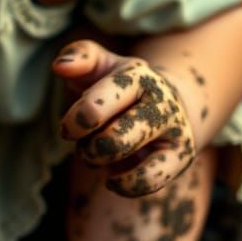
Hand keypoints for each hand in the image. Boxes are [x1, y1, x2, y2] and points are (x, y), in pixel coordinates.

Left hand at [53, 39, 195, 196]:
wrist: (165, 104)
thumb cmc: (118, 86)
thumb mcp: (100, 64)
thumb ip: (79, 55)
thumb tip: (60, 65)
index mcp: (137, 75)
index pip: (97, 106)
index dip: (75, 123)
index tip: (68, 128)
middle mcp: (161, 102)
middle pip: (112, 139)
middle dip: (88, 148)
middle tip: (83, 143)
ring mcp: (175, 130)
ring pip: (131, 161)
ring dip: (100, 162)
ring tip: (97, 157)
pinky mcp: (180, 158)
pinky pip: (149, 183)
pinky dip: (123, 185)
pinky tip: (113, 177)